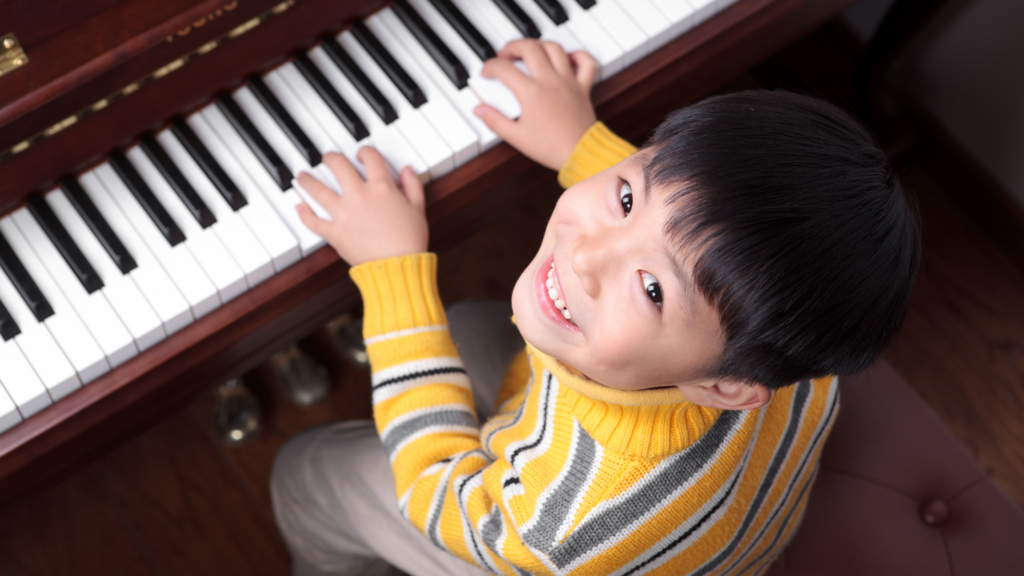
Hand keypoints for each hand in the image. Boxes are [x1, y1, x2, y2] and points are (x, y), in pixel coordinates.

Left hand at [296, 148, 427, 265]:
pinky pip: (313, 221)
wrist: (397, 266)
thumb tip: (407, 170)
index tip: (361, 153)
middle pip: (338, 166)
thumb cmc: (409, 241)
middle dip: (330, 157)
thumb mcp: (418, 209)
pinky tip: (299, 207)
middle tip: (327, 157)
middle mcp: (359, 196)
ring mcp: (344, 214)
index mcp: (381, 188)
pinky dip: (304, 214)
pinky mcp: (334, 233)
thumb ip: (412, 186)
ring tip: (302, 176)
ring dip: (307, 180)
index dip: (365, 151)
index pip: (370, 158)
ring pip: (317, 190)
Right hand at [475, 39, 597, 170]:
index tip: (487, 74)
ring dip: (539, 44)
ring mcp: (568, 81)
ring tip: (530, 51)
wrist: (580, 153)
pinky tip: (566, 58)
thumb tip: (479, 110)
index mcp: (531, 92)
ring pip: (554, 48)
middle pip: (529, 47)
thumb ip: (494, 121)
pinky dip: (577, 55)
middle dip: (512, 46)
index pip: (504, 68)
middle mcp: (550, 81)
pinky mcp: (582, 87)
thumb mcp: (516, 137)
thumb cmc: (551, 147)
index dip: (490, 67)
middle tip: (505, 55)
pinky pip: (585, 62)